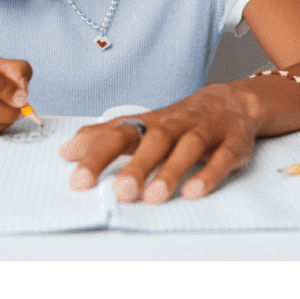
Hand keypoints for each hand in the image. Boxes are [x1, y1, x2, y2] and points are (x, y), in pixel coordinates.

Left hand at [59, 84, 263, 203]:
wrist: (231, 101)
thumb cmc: (179, 121)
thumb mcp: (142, 125)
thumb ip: (106, 137)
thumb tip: (67, 151)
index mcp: (151, 123)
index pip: (119, 134)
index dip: (98, 155)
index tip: (78, 180)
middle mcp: (175, 125)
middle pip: (154, 140)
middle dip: (136, 165)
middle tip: (119, 192)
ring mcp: (205, 132)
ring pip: (188, 148)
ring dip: (170, 171)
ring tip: (153, 197)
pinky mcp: (232, 144)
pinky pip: (222, 157)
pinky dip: (209, 174)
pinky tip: (193, 192)